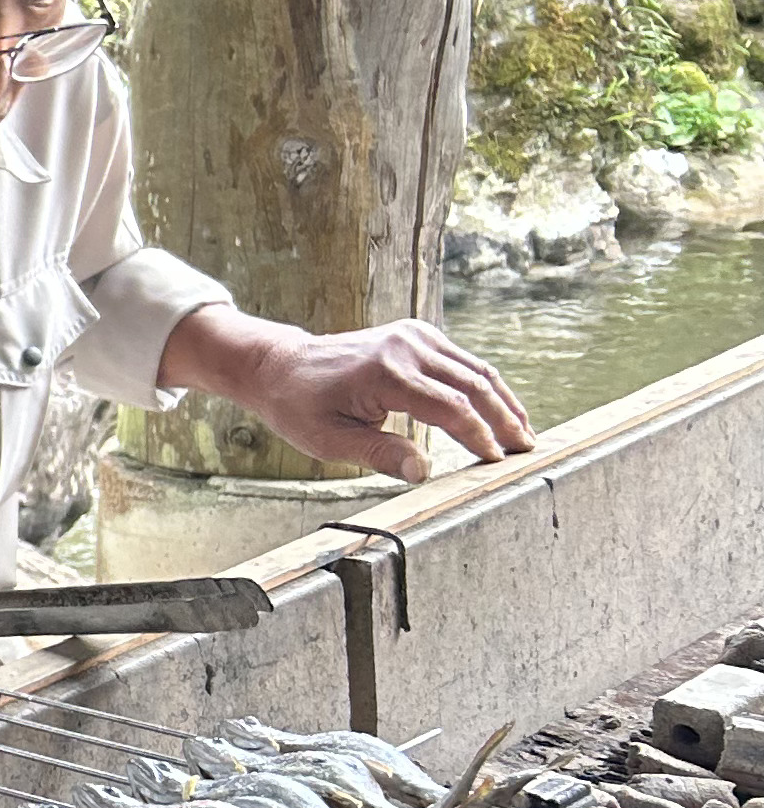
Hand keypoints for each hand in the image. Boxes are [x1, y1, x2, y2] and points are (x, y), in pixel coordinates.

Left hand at [181, 312, 534, 480]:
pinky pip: (462, 362)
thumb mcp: (329, 440)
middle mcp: (406, 347)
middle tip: (527, 452)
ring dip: (503, 402)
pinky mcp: (417, 335)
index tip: (496, 462)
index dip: (478, 436)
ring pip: (475, 370)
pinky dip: (485, 386)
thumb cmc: (300, 407)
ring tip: (524, 435)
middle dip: (503, 420)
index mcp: (386, 373)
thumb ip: (379, 454)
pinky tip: (500, 411)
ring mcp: (414, 336)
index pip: (450, 408)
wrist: (281, 365)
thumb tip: (424, 472)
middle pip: (473, 385)